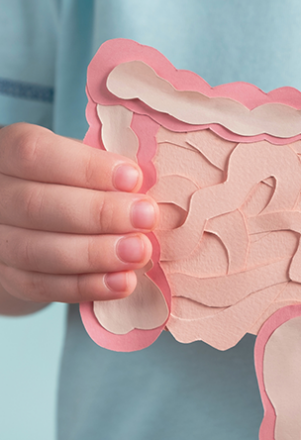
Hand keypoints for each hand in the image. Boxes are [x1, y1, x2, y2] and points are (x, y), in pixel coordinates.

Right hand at [0, 123, 157, 313]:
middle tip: (147, 218)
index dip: (87, 168)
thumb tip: (147, 189)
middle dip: (100, 213)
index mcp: (7, 153)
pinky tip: (123, 282)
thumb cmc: (72, 183)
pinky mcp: (8, 277)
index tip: (134, 179)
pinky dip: (87, 286)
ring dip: (96, 253)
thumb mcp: (81, 164)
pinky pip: (42, 286)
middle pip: (36, 205)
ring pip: (37, 251)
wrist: (36, 224)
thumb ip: (105, 173)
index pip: (35, 154)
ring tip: (140, 252)